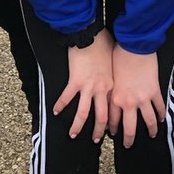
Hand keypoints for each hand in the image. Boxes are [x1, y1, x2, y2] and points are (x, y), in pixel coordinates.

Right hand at [53, 28, 113, 142]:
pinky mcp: (74, 81)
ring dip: (78, 126)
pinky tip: (55, 112)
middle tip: (96, 140)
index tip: (111, 130)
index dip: (112, 121)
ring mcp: (87, 86)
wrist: (89, 34)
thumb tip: (117, 71)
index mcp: (111, 84)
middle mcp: (101, 89)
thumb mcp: (114, 57)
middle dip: (99, 131)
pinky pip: (66, 97)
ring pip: (83, 113)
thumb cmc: (103, 42)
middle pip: (101, 116)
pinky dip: (60, 105)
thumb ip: (114, 70)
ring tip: (73, 135)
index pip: (113, 108)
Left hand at [108, 44, 164, 148]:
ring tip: (151, 135)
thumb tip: (109, 94)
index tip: (111, 134)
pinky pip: (159, 107)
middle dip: (128, 140)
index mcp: (115, 98)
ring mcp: (143, 98)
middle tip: (128, 145)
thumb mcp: (109, 75)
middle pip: (129, 128)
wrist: (134, 46)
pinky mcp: (155, 91)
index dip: (112, 129)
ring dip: (150, 130)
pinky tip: (162, 118)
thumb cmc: (119, 56)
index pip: (112, 120)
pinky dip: (162, 114)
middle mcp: (128, 102)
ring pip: (148, 121)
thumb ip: (111, 89)